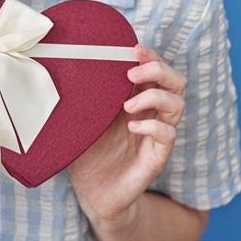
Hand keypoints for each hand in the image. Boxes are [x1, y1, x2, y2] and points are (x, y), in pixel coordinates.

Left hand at [67, 44, 186, 227]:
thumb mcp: (81, 118)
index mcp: (136, 98)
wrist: (92, 192)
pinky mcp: (157, 156)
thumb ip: (82, 94)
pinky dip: (152, 126)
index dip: (150, 56)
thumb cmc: (87, 150)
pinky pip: (168, 135)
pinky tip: (131, 127)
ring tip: (126, 105)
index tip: (133, 49)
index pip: (156, 69)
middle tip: (131, 74)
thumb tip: (63, 65)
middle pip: (176, 82)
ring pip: (177, 105)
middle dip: (158, 70)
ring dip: (154, 97)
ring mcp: (157, 134)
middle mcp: (152, 113)